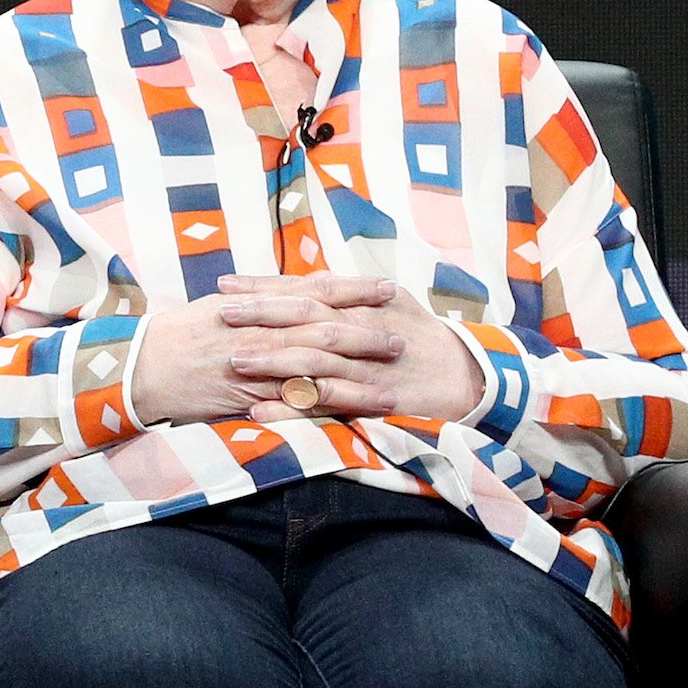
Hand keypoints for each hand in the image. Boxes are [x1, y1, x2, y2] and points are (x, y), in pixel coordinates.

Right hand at [129, 278, 405, 426]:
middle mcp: (260, 332)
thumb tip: (300, 292)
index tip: (387, 288)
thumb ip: (263, 300)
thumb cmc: (181, 334)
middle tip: (402, 337)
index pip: (315, 292)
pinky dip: (324, 408)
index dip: (354, 290)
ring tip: (391, 382)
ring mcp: (255, 366)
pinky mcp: (247, 398)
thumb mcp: (223, 306)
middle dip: (366, 333)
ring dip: (357, 376)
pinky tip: (351, 415)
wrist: (143, 365)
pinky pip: (291, 404)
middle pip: (324, 330)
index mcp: (257, 305)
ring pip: (315, 370)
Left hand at [214, 272, 486, 422]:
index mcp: (360, 304)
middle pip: (304, 318)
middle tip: (219, 315)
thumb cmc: (422, 336)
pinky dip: (295, 408)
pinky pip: (329, 405)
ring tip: (233, 361)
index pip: (304, 290)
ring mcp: (364, 369)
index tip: (225, 286)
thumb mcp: (390, 303)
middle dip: (260, 316)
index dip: (264, 287)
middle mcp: (360, 331)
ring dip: (272, 360)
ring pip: (313, 360)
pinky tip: (260, 411)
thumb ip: (348, 291)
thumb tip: (312, 276)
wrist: (467, 377)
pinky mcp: (371, 402)